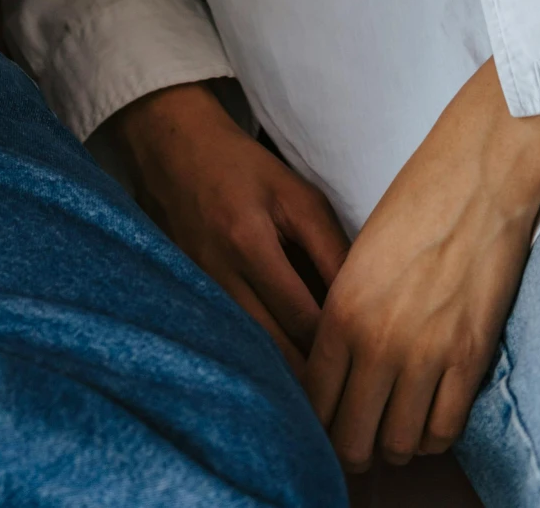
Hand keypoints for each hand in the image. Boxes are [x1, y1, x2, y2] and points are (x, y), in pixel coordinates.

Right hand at [113, 82, 349, 371]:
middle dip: (312, 375)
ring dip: (283, 373)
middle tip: (347, 392)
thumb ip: (331, 249)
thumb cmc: (244, 167)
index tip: (366, 363)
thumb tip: (366, 301)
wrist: (173, 147)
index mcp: (249, 243)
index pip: (302, 319)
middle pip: (273, 349)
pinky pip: (228, 338)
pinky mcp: (188, 294)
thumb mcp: (297, 196)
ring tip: (319, 389)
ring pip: (249, 353)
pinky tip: (277, 366)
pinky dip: (255, 355)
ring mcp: (198, 288)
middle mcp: (219, 273)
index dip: (335, 346)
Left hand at [305, 58, 539, 469]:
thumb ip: (347, 312)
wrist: (481, 174)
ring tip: (393, 427)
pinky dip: (435, 435)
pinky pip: (446, 430)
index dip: (316, 421)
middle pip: (351, 436)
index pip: (314, 398)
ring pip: (399, 444)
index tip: (324, 421)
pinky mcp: (471, 359)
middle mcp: (378, 341)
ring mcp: (427, 354)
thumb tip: (339, 365)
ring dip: (393, 444)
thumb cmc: (417, 201)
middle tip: (357, 436)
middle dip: (350, 444)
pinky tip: (429, 418)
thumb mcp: (360, 255)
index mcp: (342, 308)